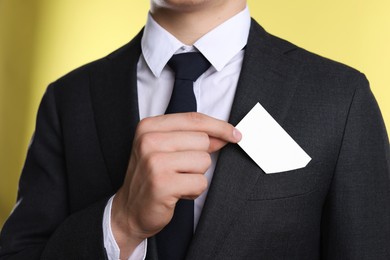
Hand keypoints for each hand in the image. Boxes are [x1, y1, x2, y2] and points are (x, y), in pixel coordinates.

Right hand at [111, 112, 241, 257]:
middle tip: (180, 169)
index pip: (194, 119)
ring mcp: (154, 161)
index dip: (219, 126)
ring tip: (177, 181)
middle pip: (202, 140)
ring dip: (196, 175)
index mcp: (149, 127)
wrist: (130, 209)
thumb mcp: (167, 150)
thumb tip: (224, 135)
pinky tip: (177, 193)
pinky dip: (194, 190)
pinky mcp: (162, 183)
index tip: (235, 134)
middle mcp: (149, 140)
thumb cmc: (151, 177)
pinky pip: (200, 182)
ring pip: (203, 160)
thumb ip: (193, 139)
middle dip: (199, 158)